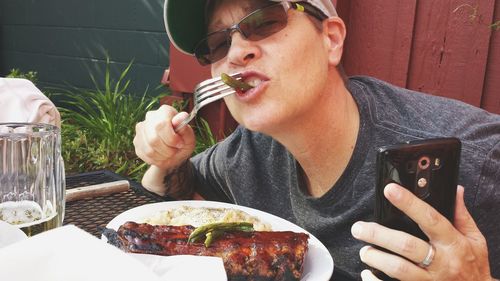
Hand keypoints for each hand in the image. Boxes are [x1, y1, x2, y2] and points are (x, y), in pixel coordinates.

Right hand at [133, 105, 195, 169]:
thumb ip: (186, 128)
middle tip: (175, 151)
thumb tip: (182, 116)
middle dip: (167, 150)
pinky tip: (162, 156)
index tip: (180, 144)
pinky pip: (144, 155)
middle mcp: (150, 117)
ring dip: (162, 156)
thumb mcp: (189, 138)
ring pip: (148, 149)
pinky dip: (156, 160)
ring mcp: (141, 129)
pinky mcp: (136, 141)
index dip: (171, 138)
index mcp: (165, 111)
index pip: (161, 125)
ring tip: (170, 154)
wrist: (174, 153)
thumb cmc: (183, 143)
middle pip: (153, 139)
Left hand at [351, 184, 492, 280]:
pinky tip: (367, 273)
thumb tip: (455, 191)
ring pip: (399, 269)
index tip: (390, 190)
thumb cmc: (473, 267)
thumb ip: (461, 216)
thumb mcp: (475, 240)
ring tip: (364, 251)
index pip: (430, 219)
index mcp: (453, 244)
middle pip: (406, 246)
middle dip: (379, 235)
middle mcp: (441, 263)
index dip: (409, 203)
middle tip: (359, 228)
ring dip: (376, 258)